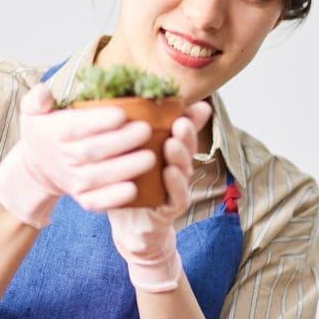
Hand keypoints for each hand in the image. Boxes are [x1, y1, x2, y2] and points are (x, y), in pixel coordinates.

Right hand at [0, 83, 156, 227]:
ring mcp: (73, 181)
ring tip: (151, 157)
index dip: (99, 122)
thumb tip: (44, 93)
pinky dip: (114, 198)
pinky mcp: (83, 199)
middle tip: (146, 130)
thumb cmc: (47, 130)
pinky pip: (97, 202)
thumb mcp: (35, 110)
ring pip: (99, 177)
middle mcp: (63, 159)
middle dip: (121, 142)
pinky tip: (133, 189)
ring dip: (126, 168)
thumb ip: (37, 98)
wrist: (40, 166)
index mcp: (53, 132)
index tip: (122, 114)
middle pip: (92, 152)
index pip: (75, 127)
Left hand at [108, 100, 211, 291]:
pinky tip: (169, 173)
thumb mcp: (129, 153)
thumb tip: (128, 96)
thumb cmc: (130, 181)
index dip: (190, 119)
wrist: (129, 222)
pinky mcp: (172, 208)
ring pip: (184, 170)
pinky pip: (178, 196)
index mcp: (170, 151)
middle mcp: (178, 167)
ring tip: (172, 144)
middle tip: (180, 123)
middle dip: (186, 135)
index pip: (184, 132)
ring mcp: (177, 188)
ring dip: (181, 156)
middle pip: (187, 148)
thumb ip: (133, 130)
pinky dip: (176, 184)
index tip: (189, 107)